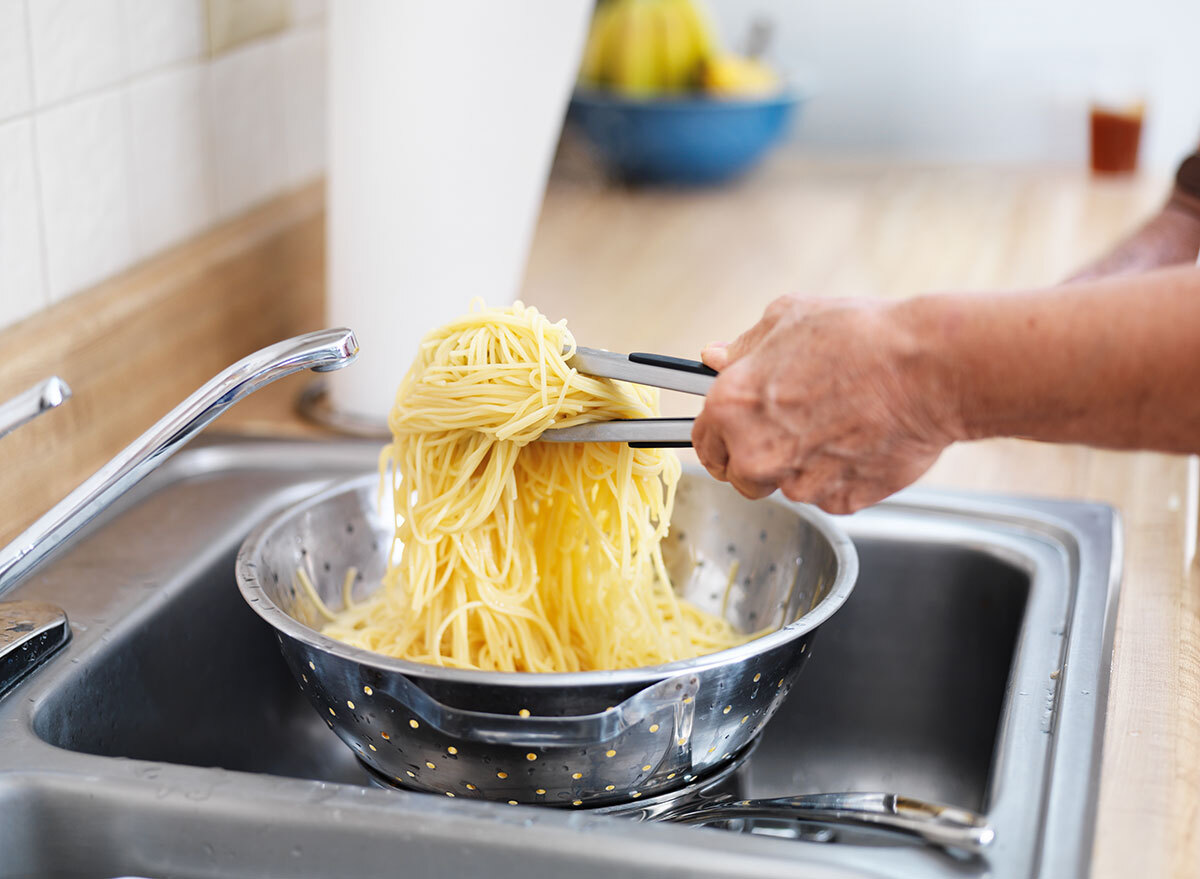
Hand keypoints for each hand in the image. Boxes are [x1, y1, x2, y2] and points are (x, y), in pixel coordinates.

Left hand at [691, 295, 960, 513]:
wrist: (927, 370)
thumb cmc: (860, 338)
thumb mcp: (787, 318)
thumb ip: (743, 347)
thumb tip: (716, 357)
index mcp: (730, 407)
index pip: (703, 443)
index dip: (720, 436)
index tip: (733, 434)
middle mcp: (756, 453)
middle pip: (740, 475)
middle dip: (758, 457)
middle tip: (793, 426)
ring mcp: (799, 483)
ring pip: (787, 486)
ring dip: (802, 465)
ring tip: (837, 424)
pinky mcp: (840, 501)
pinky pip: (829, 495)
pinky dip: (841, 476)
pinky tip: (860, 440)